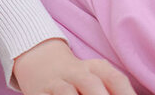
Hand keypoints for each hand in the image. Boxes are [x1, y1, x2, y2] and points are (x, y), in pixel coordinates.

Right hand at [14, 38, 136, 94]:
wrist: (42, 63)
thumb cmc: (79, 78)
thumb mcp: (97, 78)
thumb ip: (116, 89)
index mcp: (97, 68)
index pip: (116, 80)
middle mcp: (77, 73)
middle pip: (92, 85)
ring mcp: (57, 83)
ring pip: (67, 93)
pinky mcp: (39, 93)